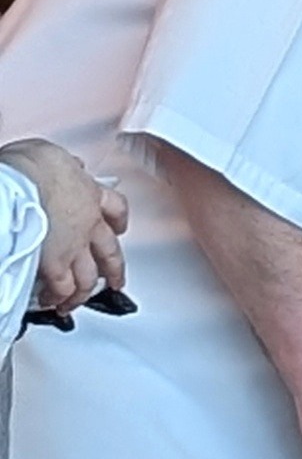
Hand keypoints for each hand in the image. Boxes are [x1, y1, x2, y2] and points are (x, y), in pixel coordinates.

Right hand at [0, 138, 127, 311]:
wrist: (25, 182)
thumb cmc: (34, 165)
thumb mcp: (55, 156)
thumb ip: (66, 167)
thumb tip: (67, 164)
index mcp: (90, 193)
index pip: (116, 208)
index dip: (119, 220)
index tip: (120, 228)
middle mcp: (89, 223)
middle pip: (110, 251)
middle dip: (113, 269)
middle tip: (116, 281)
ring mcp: (74, 247)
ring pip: (88, 276)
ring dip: (85, 291)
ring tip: (79, 301)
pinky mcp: (56, 265)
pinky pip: (62, 287)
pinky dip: (60, 297)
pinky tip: (54, 302)